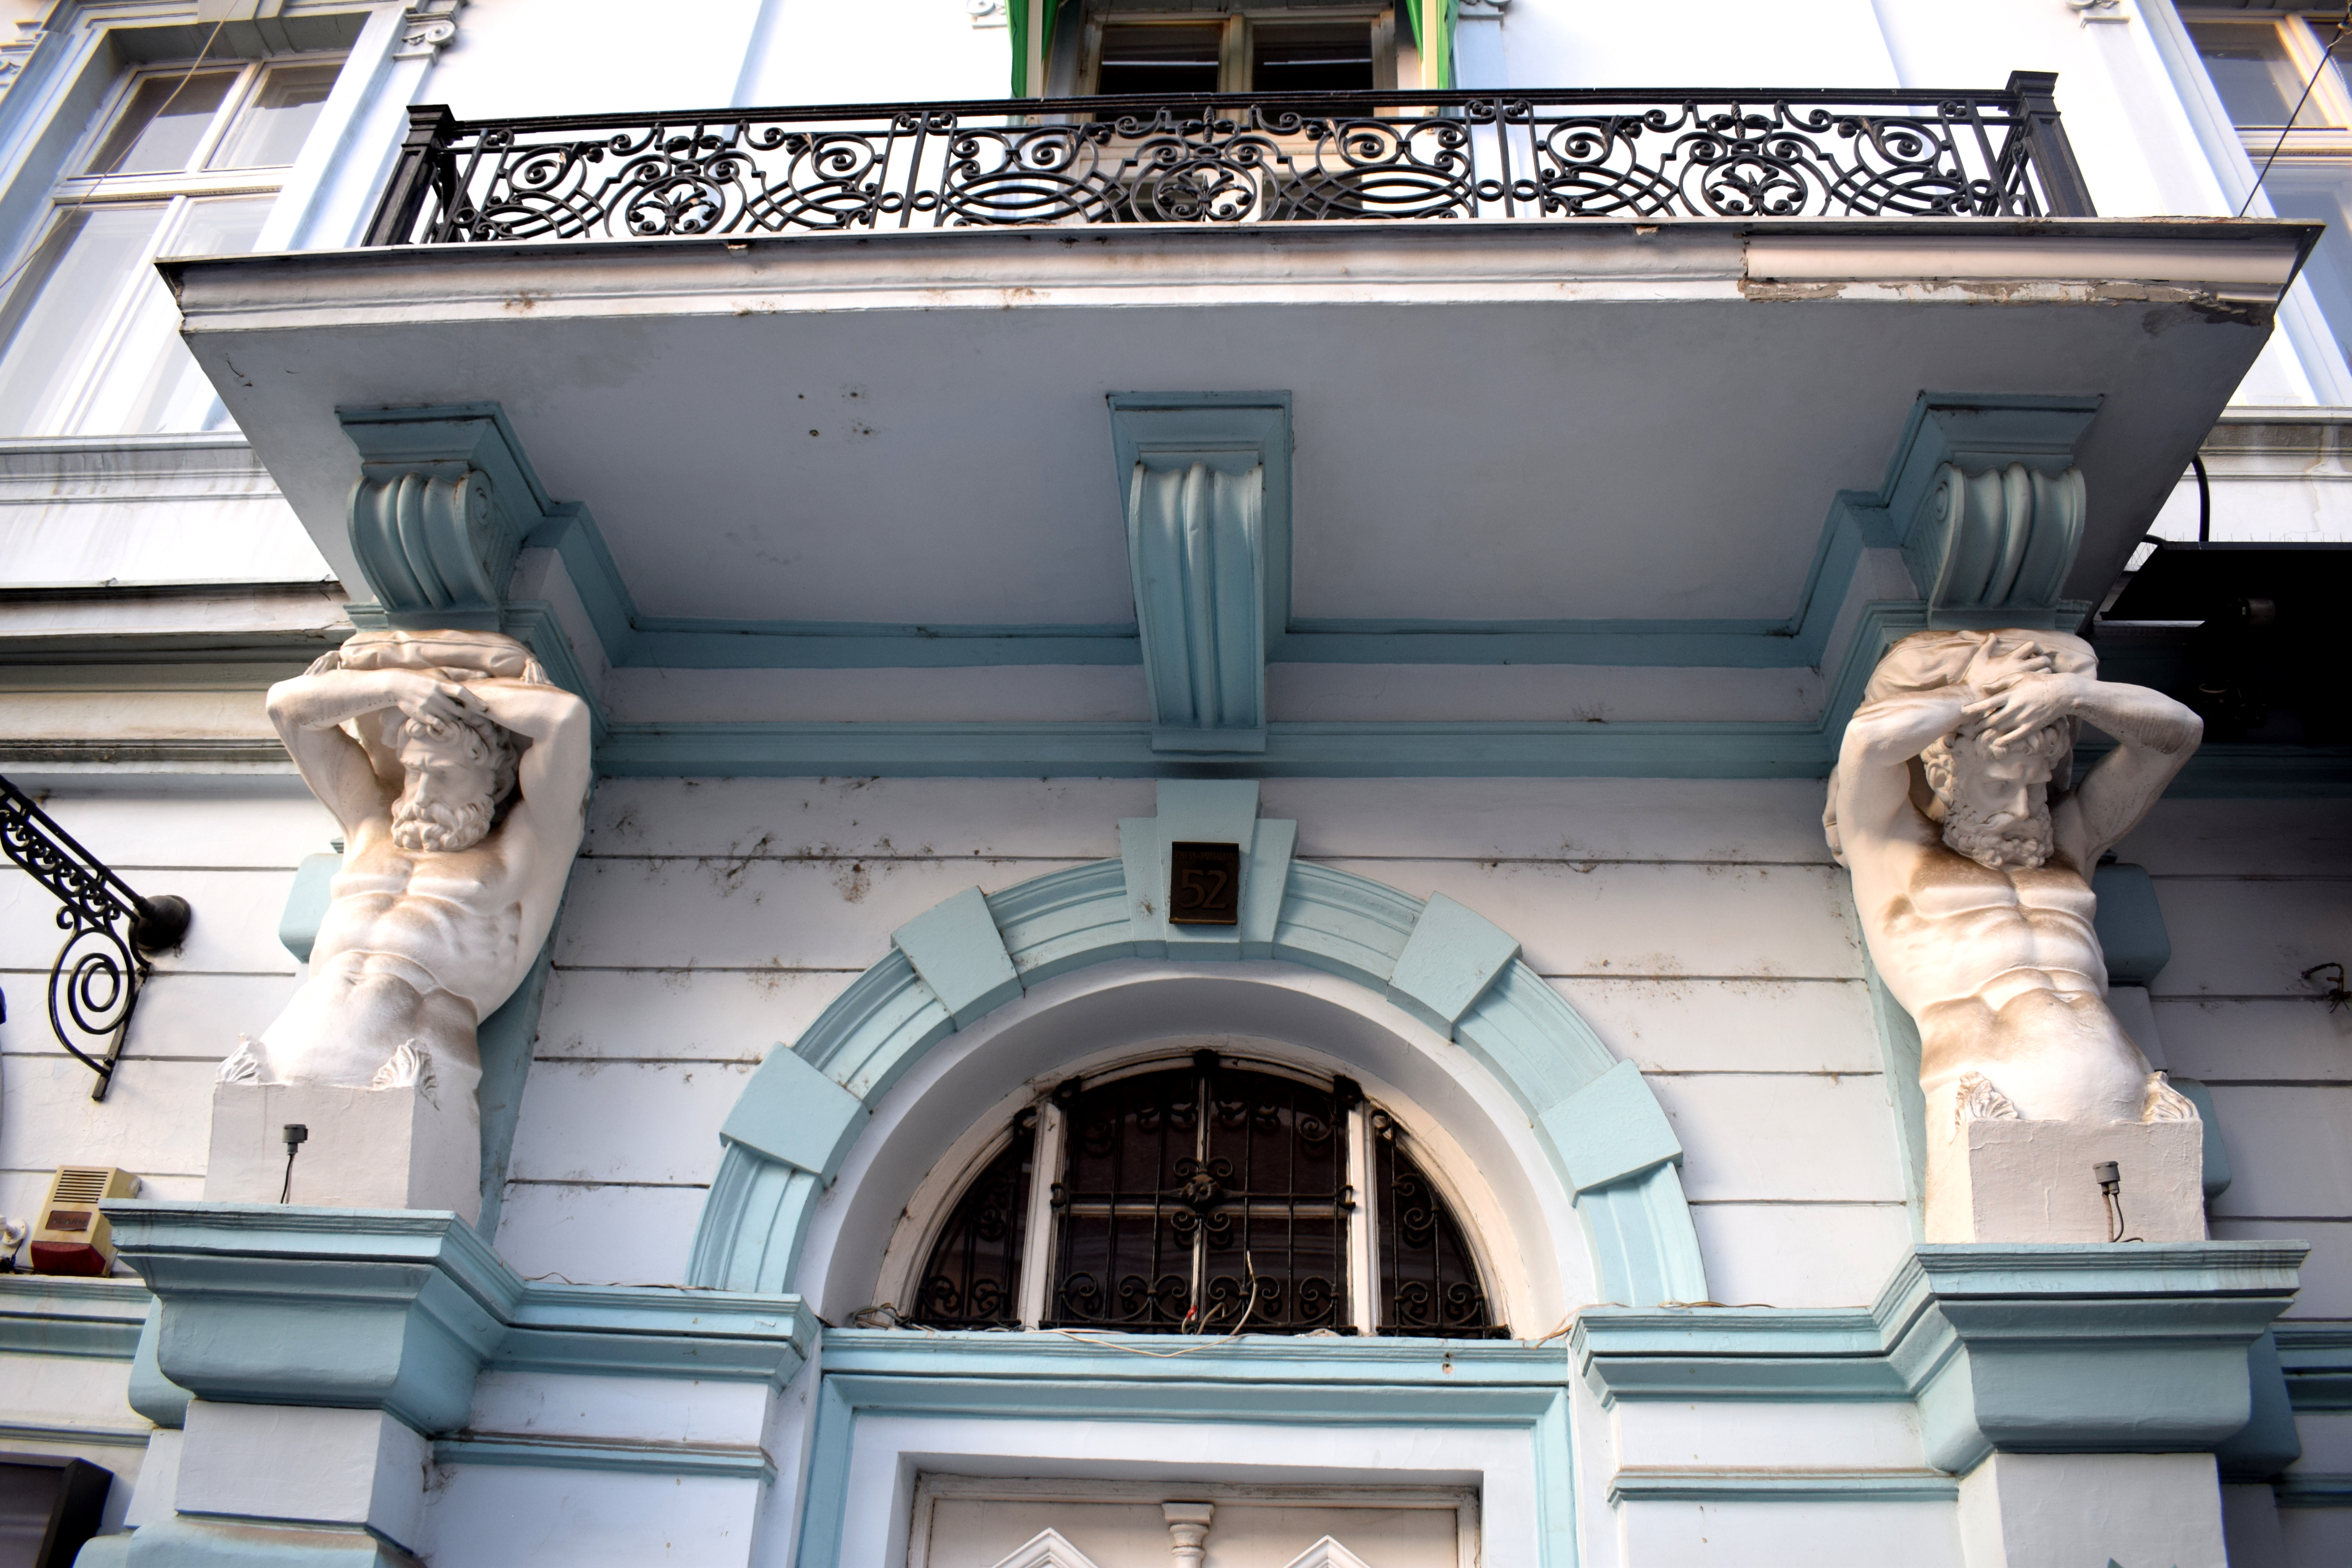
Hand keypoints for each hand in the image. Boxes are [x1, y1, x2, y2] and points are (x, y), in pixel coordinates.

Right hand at [379, 670, 486, 736]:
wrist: (398, 684)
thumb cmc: (424, 678)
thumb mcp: (441, 673)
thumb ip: (461, 674)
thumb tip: (484, 674)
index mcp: (441, 684)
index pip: (461, 692)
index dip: (474, 700)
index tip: (485, 707)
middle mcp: (436, 695)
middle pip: (458, 710)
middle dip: (466, 714)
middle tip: (473, 716)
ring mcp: (428, 706)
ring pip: (449, 719)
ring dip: (454, 719)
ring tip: (453, 715)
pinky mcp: (421, 715)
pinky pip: (437, 725)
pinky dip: (443, 727)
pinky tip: (444, 724)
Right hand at [1963, 637, 2055, 695]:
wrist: (1972, 696)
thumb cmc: (1975, 678)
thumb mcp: (1979, 658)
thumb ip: (1987, 645)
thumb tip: (1992, 635)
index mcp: (2011, 658)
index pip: (2032, 645)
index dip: (2037, 648)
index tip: (2034, 654)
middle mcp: (2020, 667)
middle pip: (2044, 659)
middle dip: (2044, 661)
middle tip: (2038, 666)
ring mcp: (2023, 680)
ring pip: (2046, 672)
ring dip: (2044, 673)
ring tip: (2037, 677)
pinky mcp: (2023, 691)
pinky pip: (2040, 685)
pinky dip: (2041, 684)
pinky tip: (2034, 687)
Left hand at [1963, 672, 2081, 752]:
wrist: (2062, 692)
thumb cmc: (2038, 682)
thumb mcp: (2019, 676)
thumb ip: (2001, 682)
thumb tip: (1983, 688)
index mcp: (2011, 694)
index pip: (1988, 703)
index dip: (1973, 708)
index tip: (1962, 711)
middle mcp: (2016, 708)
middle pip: (1992, 719)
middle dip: (1978, 724)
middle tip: (1968, 727)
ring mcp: (2024, 719)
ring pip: (2001, 729)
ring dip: (1988, 732)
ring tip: (1978, 734)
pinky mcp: (2032, 727)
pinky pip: (2015, 737)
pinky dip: (2004, 740)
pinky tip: (1996, 742)